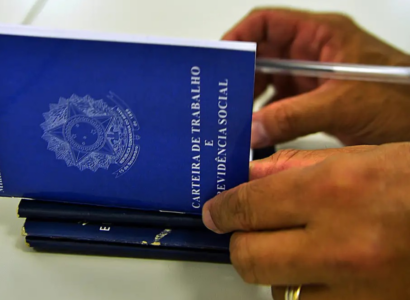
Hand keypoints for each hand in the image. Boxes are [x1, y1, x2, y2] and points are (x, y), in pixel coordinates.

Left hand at [202, 143, 409, 299]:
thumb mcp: (356, 158)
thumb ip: (293, 169)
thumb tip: (247, 178)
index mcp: (333, 192)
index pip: (247, 207)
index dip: (222, 210)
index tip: (215, 212)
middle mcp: (339, 244)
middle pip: (248, 257)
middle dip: (240, 242)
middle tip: (248, 231)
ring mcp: (355, 289)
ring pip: (277, 291)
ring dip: (274, 271)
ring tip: (295, 250)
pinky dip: (304, 292)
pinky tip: (321, 272)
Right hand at [223, 8, 409, 146]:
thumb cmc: (403, 101)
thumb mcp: (344, 105)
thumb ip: (295, 116)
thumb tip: (253, 128)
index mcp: (321, 36)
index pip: (268, 24)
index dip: (240, 37)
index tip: (220, 59)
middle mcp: (313, 53)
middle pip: (263, 55)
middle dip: (241, 76)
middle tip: (223, 97)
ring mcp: (312, 78)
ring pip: (269, 82)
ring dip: (251, 99)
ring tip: (235, 117)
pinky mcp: (314, 101)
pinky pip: (279, 104)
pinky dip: (265, 117)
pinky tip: (255, 131)